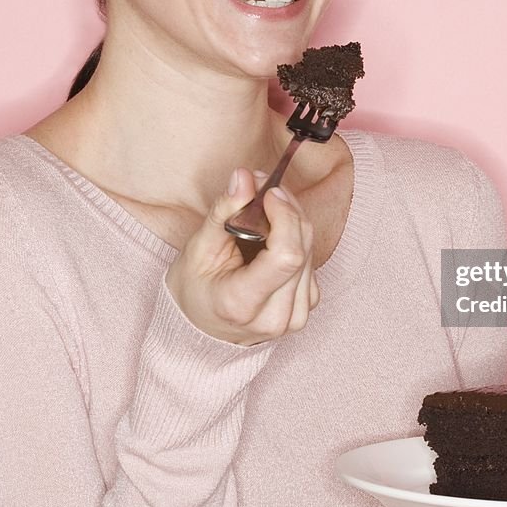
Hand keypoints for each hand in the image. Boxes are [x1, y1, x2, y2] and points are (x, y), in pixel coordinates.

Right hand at [164, 168, 318, 345]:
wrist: (199, 329)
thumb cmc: (194, 290)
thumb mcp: (198, 249)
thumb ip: (224, 211)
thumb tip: (245, 177)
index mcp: (243, 304)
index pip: (287, 256)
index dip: (284, 215)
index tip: (268, 193)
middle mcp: (275, 317)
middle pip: (301, 248)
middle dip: (286, 209)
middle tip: (262, 189)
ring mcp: (295, 317)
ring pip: (311, 252)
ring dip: (292, 222)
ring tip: (263, 212)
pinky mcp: (306, 308)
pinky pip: (312, 262)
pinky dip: (295, 241)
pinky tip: (272, 239)